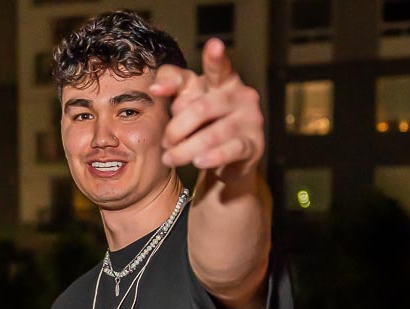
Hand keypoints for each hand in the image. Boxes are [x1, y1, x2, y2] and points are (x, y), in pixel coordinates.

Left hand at [149, 37, 263, 180]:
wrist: (229, 159)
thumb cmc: (205, 122)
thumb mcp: (188, 99)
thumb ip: (172, 84)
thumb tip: (155, 88)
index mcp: (225, 80)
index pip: (217, 68)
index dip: (215, 58)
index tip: (214, 45)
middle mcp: (241, 95)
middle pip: (202, 108)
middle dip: (177, 128)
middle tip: (165, 143)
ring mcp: (250, 119)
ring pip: (214, 133)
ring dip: (186, 149)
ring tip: (171, 158)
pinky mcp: (254, 144)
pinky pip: (231, 150)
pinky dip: (212, 157)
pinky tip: (198, 162)